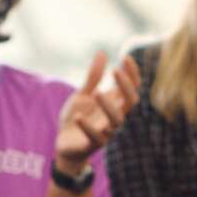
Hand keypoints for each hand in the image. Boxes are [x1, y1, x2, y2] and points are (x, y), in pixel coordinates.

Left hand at [55, 52, 139, 173]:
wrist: (64, 143)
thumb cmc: (77, 117)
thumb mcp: (82, 94)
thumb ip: (93, 77)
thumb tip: (102, 52)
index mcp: (115, 103)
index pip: (133, 87)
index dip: (132, 72)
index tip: (125, 57)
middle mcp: (115, 116)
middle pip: (131, 101)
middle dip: (126, 86)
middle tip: (114, 71)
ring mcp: (107, 131)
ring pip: (117, 120)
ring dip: (108, 106)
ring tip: (96, 92)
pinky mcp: (94, 144)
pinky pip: (96, 137)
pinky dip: (88, 127)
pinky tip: (78, 117)